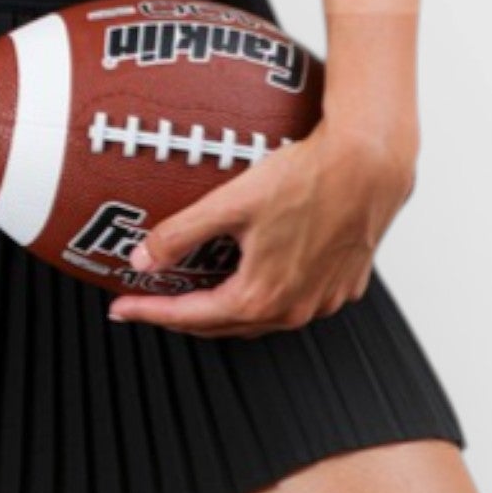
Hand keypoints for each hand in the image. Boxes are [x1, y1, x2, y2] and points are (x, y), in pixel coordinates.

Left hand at [107, 121, 417, 338]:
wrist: (369, 168)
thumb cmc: (307, 180)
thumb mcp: (231, 202)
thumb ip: (182, 233)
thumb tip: (143, 258)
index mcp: (262, 296)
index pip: (192, 316)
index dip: (152, 312)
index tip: (122, 309)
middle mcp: (295, 309)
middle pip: (224, 324)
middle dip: (181, 316)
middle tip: (147, 303)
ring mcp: (322, 300)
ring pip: (260, 317)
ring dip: (222, 310)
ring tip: (193, 294)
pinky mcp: (341, 285)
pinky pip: (293, 301)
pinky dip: (263, 295)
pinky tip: (253, 274)